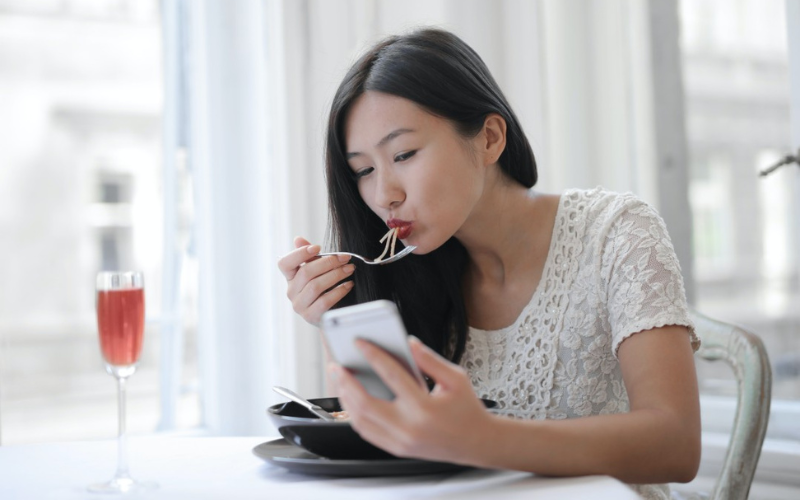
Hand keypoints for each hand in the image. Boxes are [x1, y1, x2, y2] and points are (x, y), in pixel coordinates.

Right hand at [277, 236, 354, 325]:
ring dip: (336, 275)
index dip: (299, 254)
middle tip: (345, 257)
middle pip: (306, 273)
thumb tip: (298, 239)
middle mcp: (291, 292)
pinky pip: (324, 301)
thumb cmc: (324, 289)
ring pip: (315, 286)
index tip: (318, 247)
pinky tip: (348, 284)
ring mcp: (299, 306)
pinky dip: (339, 291)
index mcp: (290, 278)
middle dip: (328, 262)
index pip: (284, 263)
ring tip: (349, 269)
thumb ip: (310, 256)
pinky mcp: (310, 316)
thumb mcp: (317, 271)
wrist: (331, 315)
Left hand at [331, 336, 491, 464]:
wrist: (477, 443)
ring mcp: (400, 441)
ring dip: (346, 398)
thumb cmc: (467, 409)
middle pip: (365, 403)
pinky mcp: (396, 448)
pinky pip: (367, 432)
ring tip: (341, 379)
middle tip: (336, 365)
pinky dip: (355, 414)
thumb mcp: (456, 378)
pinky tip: (352, 398)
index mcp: (424, 407)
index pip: (391, 376)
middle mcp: (409, 427)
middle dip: (346, 381)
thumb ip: (430, 359)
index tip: (359, 342)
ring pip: (361, 420)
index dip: (373, 355)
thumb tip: (408, 342)